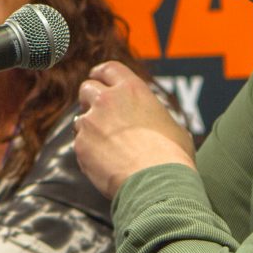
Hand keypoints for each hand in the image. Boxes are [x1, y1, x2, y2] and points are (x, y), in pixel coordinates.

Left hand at [74, 61, 196, 197]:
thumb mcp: (171, 125)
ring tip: (108, 147)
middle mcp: (107, 100)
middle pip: (87, 88)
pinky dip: (88, 151)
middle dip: (90, 98)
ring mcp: (91, 122)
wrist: (157, 183)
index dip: (101, 73)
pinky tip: (105, 163)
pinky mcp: (81, 145)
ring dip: (90, 128)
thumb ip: (153, 115)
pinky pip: (80, 144)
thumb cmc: (172, 156)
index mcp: (132, 90)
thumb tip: (154, 122)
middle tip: (98, 112)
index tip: (98, 77)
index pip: (109, 69)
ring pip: (81, 118)